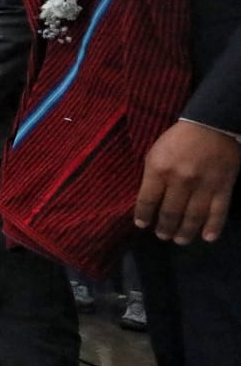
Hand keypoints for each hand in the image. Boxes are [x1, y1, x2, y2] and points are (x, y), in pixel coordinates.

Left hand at [134, 120, 239, 243]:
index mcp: (159, 170)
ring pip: (193, 217)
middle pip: (170, 213)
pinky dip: (213, 227)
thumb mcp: (155, 153)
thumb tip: (147, 201)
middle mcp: (180, 181)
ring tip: (180, 240)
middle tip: (162, 236)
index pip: (147, 201)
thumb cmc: (177, 139)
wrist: (210, 125)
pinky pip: (218, 211)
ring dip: (185, 232)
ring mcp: (204, 185)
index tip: (142, 225)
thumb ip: (151, 176)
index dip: (143, 216)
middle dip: (164, 228)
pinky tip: (207, 237)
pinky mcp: (223, 186)